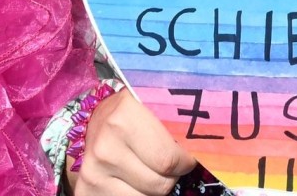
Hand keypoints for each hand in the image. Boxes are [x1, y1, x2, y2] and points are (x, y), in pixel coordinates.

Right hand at [68, 91, 195, 195]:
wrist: (91, 125)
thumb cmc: (130, 117)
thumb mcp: (150, 109)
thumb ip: (175, 127)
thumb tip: (209, 154)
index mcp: (124, 117)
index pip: (170, 160)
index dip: (185, 164)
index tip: (187, 160)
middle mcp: (105, 147)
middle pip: (160, 185)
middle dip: (171, 178)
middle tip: (167, 166)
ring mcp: (93, 173)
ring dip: (155, 190)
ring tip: (148, 171)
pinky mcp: (86, 192)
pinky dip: (139, 195)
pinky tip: (134, 182)